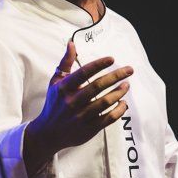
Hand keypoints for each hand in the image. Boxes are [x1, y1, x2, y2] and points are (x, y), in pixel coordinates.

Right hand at [24, 41, 132, 176]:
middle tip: (129, 70)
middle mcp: (72, 102)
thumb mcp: (56, 82)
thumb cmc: (54, 103)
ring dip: (119, 92)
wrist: (48, 134)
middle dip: (116, 76)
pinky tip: (123, 103)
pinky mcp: (89, 129)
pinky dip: (119, 110)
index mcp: (64, 89)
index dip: (99, 64)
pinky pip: (108, 118)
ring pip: (105, 102)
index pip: (83, 73)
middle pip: (97, 86)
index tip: (112, 58)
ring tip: (127, 85)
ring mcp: (81, 116)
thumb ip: (65, 63)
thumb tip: (71, 43)